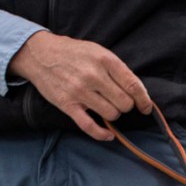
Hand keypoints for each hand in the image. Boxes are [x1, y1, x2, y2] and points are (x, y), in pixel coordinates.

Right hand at [7, 30, 150, 140]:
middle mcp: (93, 75)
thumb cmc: (73, 53)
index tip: (145, 107)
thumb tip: (138, 92)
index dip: (143, 100)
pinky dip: (102, 134)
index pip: (133, 85)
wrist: (39, 53)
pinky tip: (108, 134)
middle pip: (124, 103)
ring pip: (112, 115)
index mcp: (104, 60)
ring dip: (113, 115)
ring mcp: (79, 91)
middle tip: (117, 101)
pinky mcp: (68, 104)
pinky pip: (90, 127)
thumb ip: (117, 69)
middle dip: (125, 105)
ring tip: (105, 106)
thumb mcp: (98, 51)